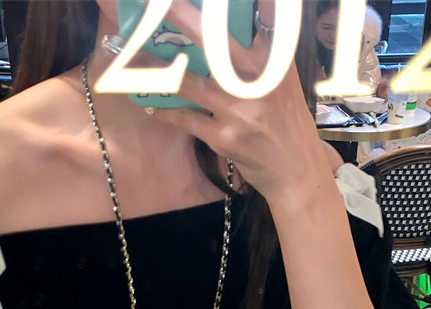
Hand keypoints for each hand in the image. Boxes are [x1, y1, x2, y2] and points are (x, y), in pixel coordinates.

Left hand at [145, 0, 332, 205]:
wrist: (296, 169)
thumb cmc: (285, 119)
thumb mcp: (282, 78)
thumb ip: (259, 51)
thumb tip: (223, 29)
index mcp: (274, 59)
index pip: (264, 16)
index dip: (236, 4)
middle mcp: (259, 80)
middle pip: (215, 41)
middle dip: (183, 17)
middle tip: (157, 2)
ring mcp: (240, 110)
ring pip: (191, 82)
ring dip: (158, 69)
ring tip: (134, 55)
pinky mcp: (225, 137)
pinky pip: (187, 119)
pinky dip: (167, 111)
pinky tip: (152, 105)